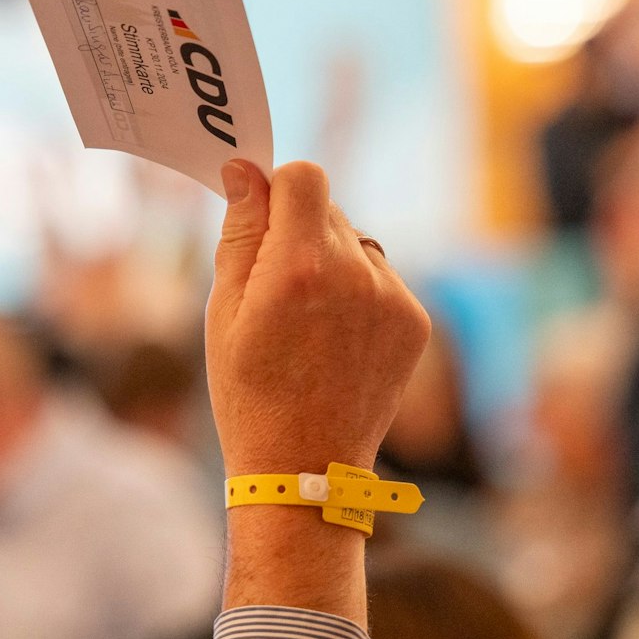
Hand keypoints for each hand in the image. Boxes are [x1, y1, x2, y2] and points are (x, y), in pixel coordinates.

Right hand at [207, 160, 430, 476]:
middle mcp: (355, 274)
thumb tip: (245, 169)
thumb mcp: (223, 310)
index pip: (304, 176)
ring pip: (355, 243)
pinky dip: (358, 295)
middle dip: (299, 232)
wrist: (305, 469)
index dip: (278, 189)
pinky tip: (335, 341)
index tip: (262, 220)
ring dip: (331, 262)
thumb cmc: (248, 392)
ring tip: (306, 323)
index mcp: (300, 267)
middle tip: (275, 290)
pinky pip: (380, 278)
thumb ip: (240, 232)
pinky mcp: (414, 321)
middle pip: (329, 208)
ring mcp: (393, 298)